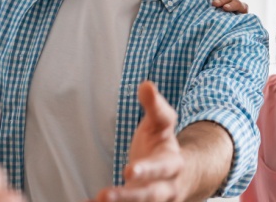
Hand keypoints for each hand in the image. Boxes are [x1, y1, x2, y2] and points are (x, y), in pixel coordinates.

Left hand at [97, 81, 185, 201]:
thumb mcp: (161, 125)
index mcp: (173, 164)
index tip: (128, 171)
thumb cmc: (162, 146)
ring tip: (96, 200)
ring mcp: (152, 200)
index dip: (147, 170)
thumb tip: (146, 85)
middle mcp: (165, 188)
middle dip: (129, 197)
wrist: (179, 177)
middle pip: (150, 195)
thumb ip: (155, 107)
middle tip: (104, 195)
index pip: (162, 167)